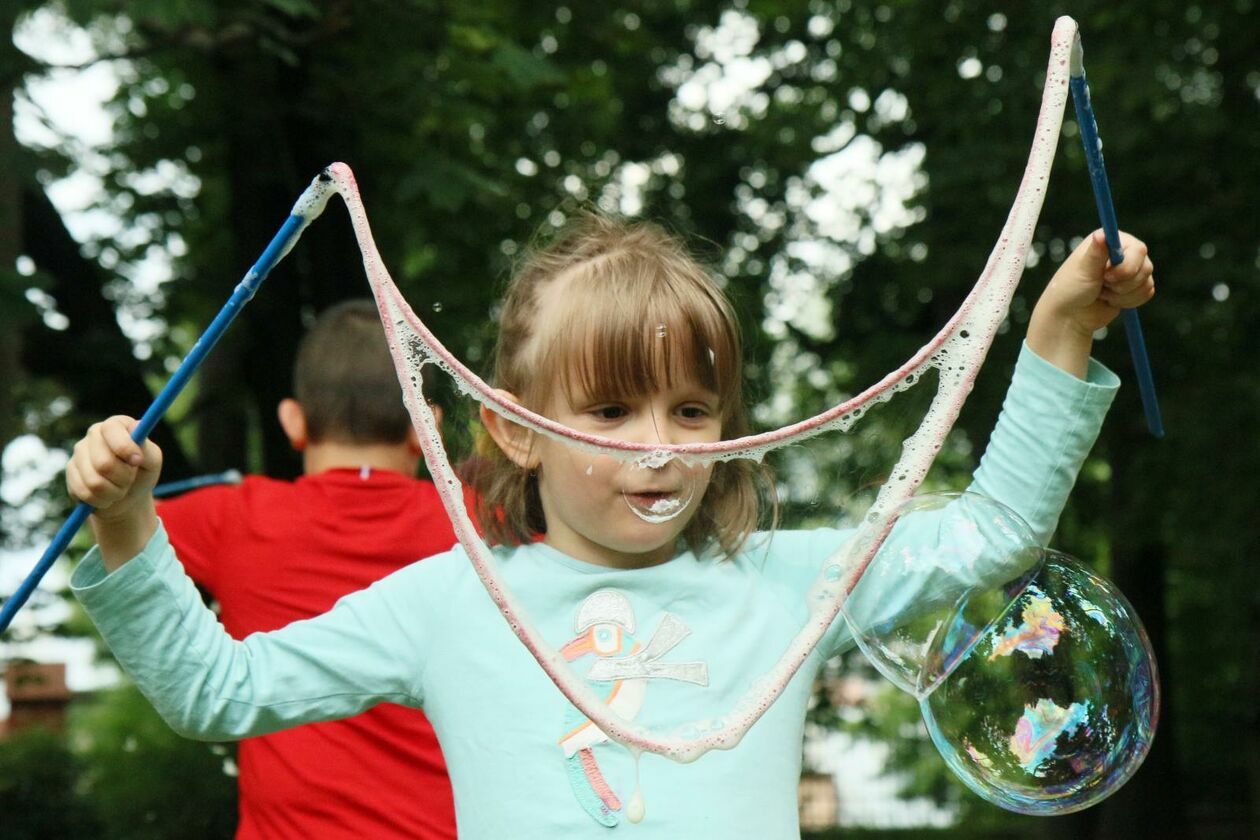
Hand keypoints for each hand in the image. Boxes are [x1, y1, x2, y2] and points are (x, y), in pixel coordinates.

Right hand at [67, 416, 162, 569]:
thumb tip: (139, 451)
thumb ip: (148, 452)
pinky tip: (105, 496)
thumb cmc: (144, 475)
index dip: (126, 447)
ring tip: (119, 489)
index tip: (138, 462)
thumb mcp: (154, 462)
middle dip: (123, 477)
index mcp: (117, 425)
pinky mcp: (70, 477)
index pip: (114, 428)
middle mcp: (94, 436)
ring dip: (113, 490)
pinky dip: (100, 499)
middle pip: (104, 459)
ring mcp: (78, 456)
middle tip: (130, 479)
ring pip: (94, 479)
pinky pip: (83, 492)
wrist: (127, 498)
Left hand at [1027, 230, 1154, 377]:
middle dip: (1124, 283)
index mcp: (1108, 241)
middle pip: (1146, 266)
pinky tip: (1110, 300)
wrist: (1070, 316)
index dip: (1126, 267)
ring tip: (1102, 293)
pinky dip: (1129, 301)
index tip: (1107, 277)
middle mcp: (1122, 251)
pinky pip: (1147, 292)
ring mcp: (1130, 268)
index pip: (1137, 249)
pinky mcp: (1134, 285)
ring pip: (1146, 281)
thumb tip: (1101, 234)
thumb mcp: (1083, 272)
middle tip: (1103, 287)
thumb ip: (1096, 253)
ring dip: (1124, 294)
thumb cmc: (1071, 291)